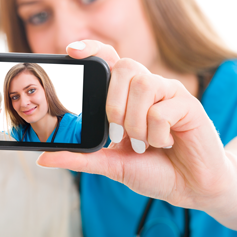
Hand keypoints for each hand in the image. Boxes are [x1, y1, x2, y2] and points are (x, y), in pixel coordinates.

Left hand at [38, 40, 236, 212]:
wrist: (191, 188)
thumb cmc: (154, 169)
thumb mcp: (112, 164)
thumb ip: (81, 158)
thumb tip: (44, 158)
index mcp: (128, 95)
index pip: (110, 59)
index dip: (92, 48)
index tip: (71, 51)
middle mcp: (149, 87)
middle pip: (124, 67)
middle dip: (114, 104)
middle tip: (119, 134)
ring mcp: (170, 93)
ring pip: (144, 85)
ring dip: (137, 123)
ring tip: (144, 143)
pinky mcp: (190, 105)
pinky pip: (162, 110)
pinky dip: (157, 135)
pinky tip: (166, 144)